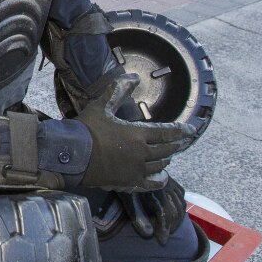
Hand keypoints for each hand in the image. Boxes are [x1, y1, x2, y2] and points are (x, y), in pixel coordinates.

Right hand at [79, 74, 194, 191]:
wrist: (71, 154)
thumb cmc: (87, 129)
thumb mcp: (102, 106)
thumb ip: (119, 91)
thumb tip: (134, 77)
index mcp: (137, 134)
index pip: (166, 133)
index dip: (180, 131)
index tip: (191, 130)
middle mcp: (141, 153)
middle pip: (166, 150)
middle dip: (176, 145)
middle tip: (183, 142)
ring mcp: (135, 170)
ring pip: (159, 166)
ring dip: (166, 160)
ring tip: (169, 156)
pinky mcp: (127, 182)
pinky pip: (149, 184)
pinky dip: (158, 181)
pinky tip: (162, 179)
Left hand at [118, 175, 187, 244]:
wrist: (126, 162)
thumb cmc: (123, 180)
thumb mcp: (127, 198)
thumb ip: (137, 216)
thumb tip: (148, 234)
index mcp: (155, 191)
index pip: (166, 214)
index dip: (164, 229)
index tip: (162, 240)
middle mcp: (166, 186)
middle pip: (176, 211)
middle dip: (172, 226)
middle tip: (165, 235)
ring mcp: (170, 182)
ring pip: (181, 204)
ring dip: (178, 218)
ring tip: (170, 227)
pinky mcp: (170, 179)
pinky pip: (181, 193)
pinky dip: (181, 205)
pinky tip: (176, 212)